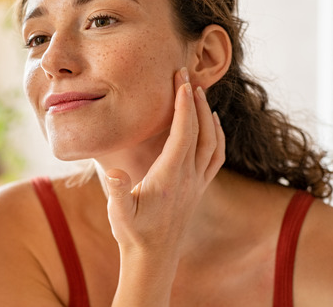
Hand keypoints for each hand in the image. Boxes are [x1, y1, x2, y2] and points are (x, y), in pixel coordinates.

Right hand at [105, 67, 225, 255]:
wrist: (153, 258)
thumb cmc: (133, 234)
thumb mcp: (119, 214)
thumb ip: (119, 192)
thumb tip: (115, 173)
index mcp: (171, 176)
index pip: (183, 133)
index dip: (183, 105)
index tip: (179, 80)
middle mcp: (189, 177)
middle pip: (200, 130)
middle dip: (194, 100)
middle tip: (185, 75)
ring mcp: (197, 183)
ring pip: (213, 142)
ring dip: (207, 115)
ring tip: (198, 93)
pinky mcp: (199, 188)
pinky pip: (216, 156)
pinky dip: (217, 135)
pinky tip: (211, 124)